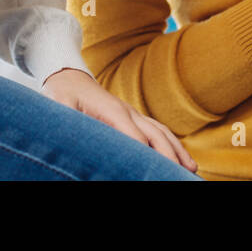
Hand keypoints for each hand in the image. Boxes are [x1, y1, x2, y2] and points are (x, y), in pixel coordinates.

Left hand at [41, 68, 197, 171]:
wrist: (69, 77)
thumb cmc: (62, 94)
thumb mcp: (59, 105)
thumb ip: (66, 119)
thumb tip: (67, 135)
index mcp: (111, 110)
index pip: (134, 133)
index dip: (145, 150)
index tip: (153, 168)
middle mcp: (128, 111)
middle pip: (155, 133)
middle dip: (169, 153)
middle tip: (180, 173)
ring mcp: (133, 113)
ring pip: (162, 132)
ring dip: (177, 150)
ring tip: (191, 169)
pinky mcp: (134, 118)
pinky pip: (158, 131)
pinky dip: (173, 144)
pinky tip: (181, 158)